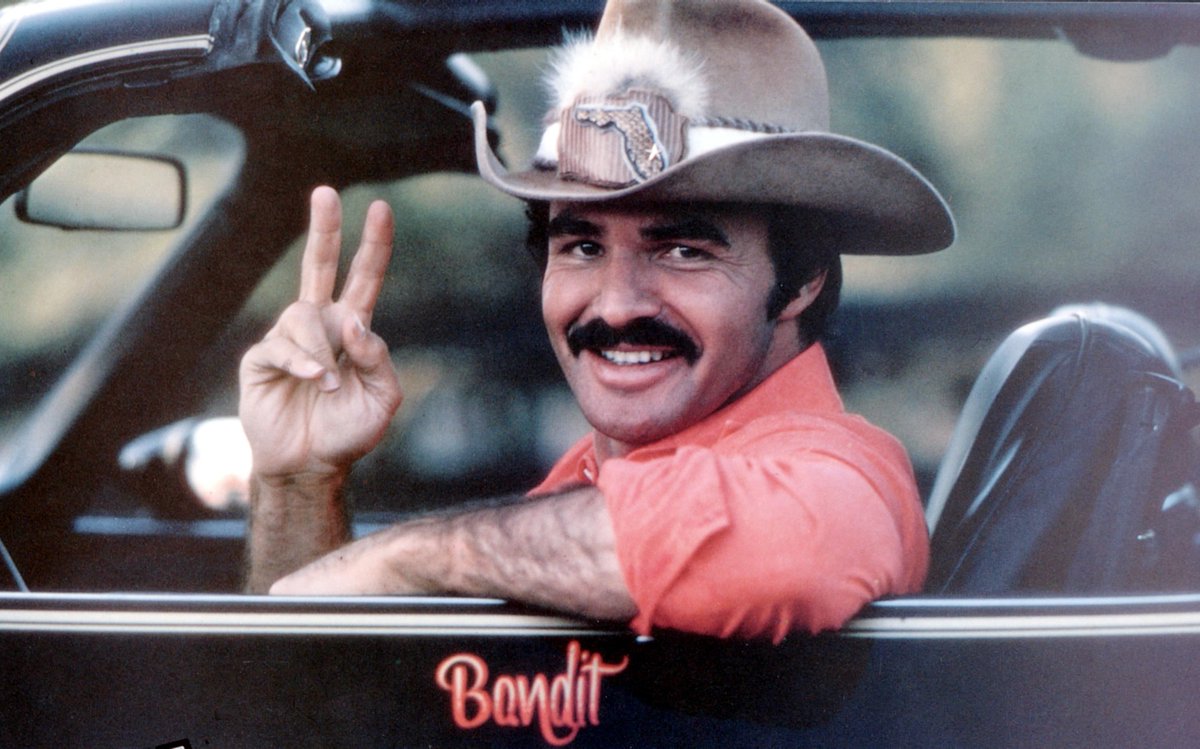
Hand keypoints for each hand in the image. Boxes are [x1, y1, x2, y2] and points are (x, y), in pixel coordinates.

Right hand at [238, 186, 402, 481]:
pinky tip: (315, 382)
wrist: (311, 466)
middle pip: (319, 265)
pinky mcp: (261, 359)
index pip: (364, 279)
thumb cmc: (348, 432)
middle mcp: (319, 326)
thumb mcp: (383, 398)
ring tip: (331, 387)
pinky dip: (302, 363)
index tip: (382, 209)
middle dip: (323, 228)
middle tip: (326, 191)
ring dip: (321, 351)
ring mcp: (288, 340)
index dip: (374, 246)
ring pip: (303, 315)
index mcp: (351, 330)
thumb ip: (377, 357)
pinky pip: (281, 346)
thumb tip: (353, 320)